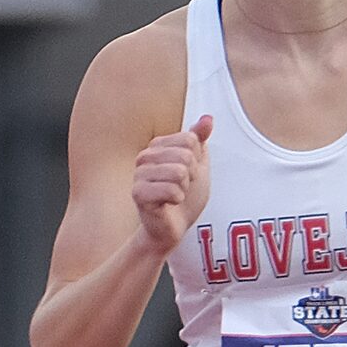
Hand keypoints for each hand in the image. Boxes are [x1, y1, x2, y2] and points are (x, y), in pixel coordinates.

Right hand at [132, 113, 212, 255]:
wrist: (173, 228)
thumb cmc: (185, 198)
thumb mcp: (198, 166)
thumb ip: (201, 141)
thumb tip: (208, 118)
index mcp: (158, 145)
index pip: (191, 139)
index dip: (197, 161)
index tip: (188, 175)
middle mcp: (145, 156)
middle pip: (185, 154)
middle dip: (191, 177)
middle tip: (182, 189)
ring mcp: (139, 173)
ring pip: (179, 172)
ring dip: (184, 190)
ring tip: (175, 196)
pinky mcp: (138, 192)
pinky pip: (171, 190)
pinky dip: (177, 200)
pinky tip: (168, 204)